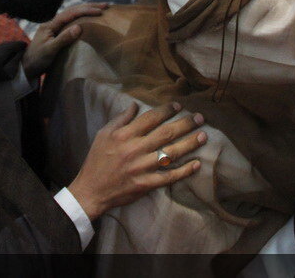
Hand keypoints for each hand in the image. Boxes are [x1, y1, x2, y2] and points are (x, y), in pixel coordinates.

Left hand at [22, 2, 107, 77]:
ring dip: (86, 10)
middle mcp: (53, 22)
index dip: (86, 11)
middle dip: (89, 6)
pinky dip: (82, 17)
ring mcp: (55, 27)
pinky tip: (89, 19)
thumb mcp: (50, 50)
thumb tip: (79, 27)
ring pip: (73, 14)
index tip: (100, 11)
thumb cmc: (37, 59)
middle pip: (73, 10)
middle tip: (106, 5)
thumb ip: (63, 38)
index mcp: (51, 24)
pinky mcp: (57, 32)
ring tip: (101, 9)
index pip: (71, 13)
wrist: (27, 67)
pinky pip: (72, 21)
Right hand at [68, 102, 205, 219]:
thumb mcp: (103, 134)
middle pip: (165, 133)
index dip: (166, 110)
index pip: (150, 118)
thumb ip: (120, 119)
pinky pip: (169, 177)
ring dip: (189, 144)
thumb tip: (135, 105)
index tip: (179, 106)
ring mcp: (142, 168)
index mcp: (125, 135)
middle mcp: (135, 149)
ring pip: (171, 153)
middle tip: (200, 118)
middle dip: (185, 124)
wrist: (91, 190)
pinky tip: (196, 164)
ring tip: (203, 136)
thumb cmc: (97, 160)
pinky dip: (184, 171)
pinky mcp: (146, 184)